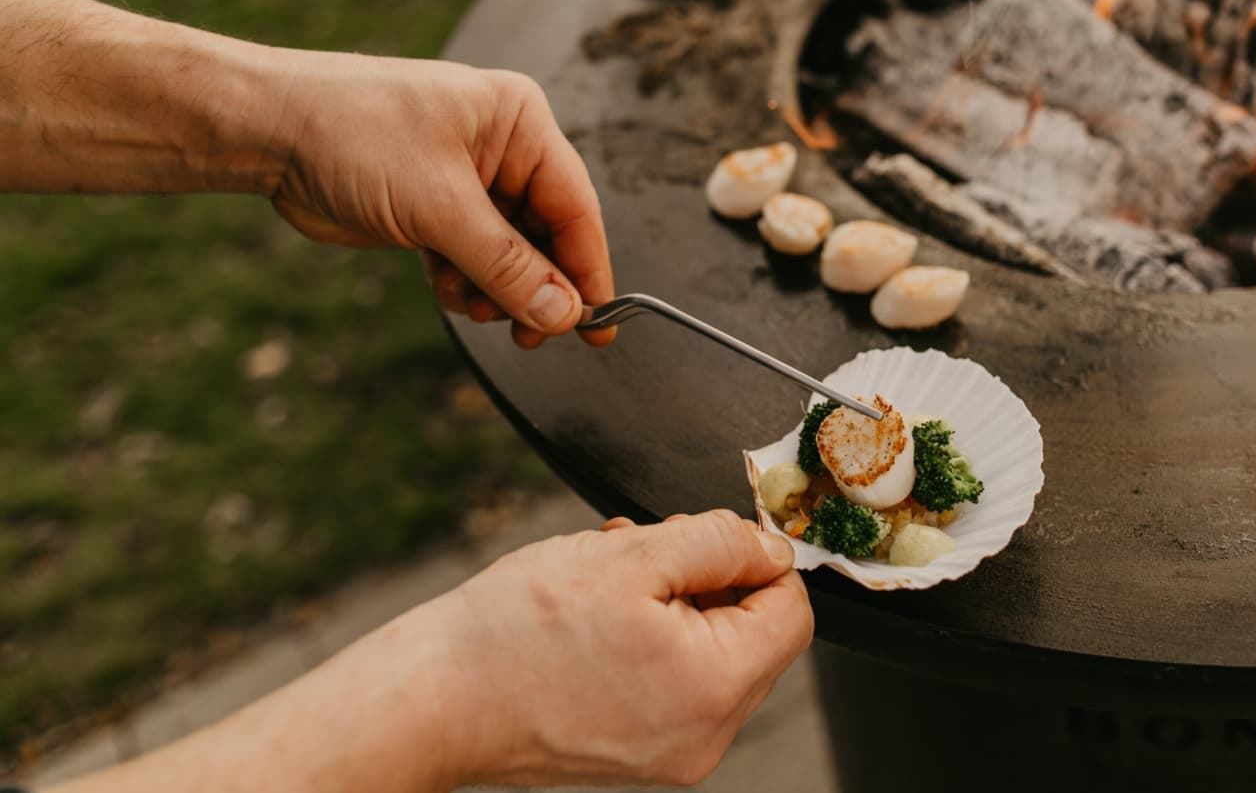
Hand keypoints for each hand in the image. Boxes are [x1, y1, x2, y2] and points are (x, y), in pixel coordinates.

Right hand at [50, 510, 810, 792]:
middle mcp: (704, 737)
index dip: (756, 556)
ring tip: (608, 580)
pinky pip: (676, 681)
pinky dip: (651, 637)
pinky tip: (597, 615)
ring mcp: (672, 754)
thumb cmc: (512, 632)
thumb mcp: (629, 555)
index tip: (707, 534)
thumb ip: (717, 541)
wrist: (430, 700)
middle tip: (644, 550)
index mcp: (713, 688)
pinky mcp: (639, 755)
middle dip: (709, 578)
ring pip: (713, 652)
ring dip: (673, 601)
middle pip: (755, 633)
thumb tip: (771, 544)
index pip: (791, 610)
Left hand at [262, 46, 613, 347]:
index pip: (576, 204)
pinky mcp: (434, 207)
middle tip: (532, 335)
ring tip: (471, 304)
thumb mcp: (441, 206)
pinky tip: (446, 290)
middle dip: (536, 286)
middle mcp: (501, 148)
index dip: (587, 268)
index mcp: (518, 121)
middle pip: (548, 234)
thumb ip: (507, 265)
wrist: (267, 130)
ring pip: (510, 254)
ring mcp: (468, 179)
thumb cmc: (351, 133)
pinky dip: (465, 283)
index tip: (594, 323)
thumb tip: (563, 313)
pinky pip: (472, 259)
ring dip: (495, 290)